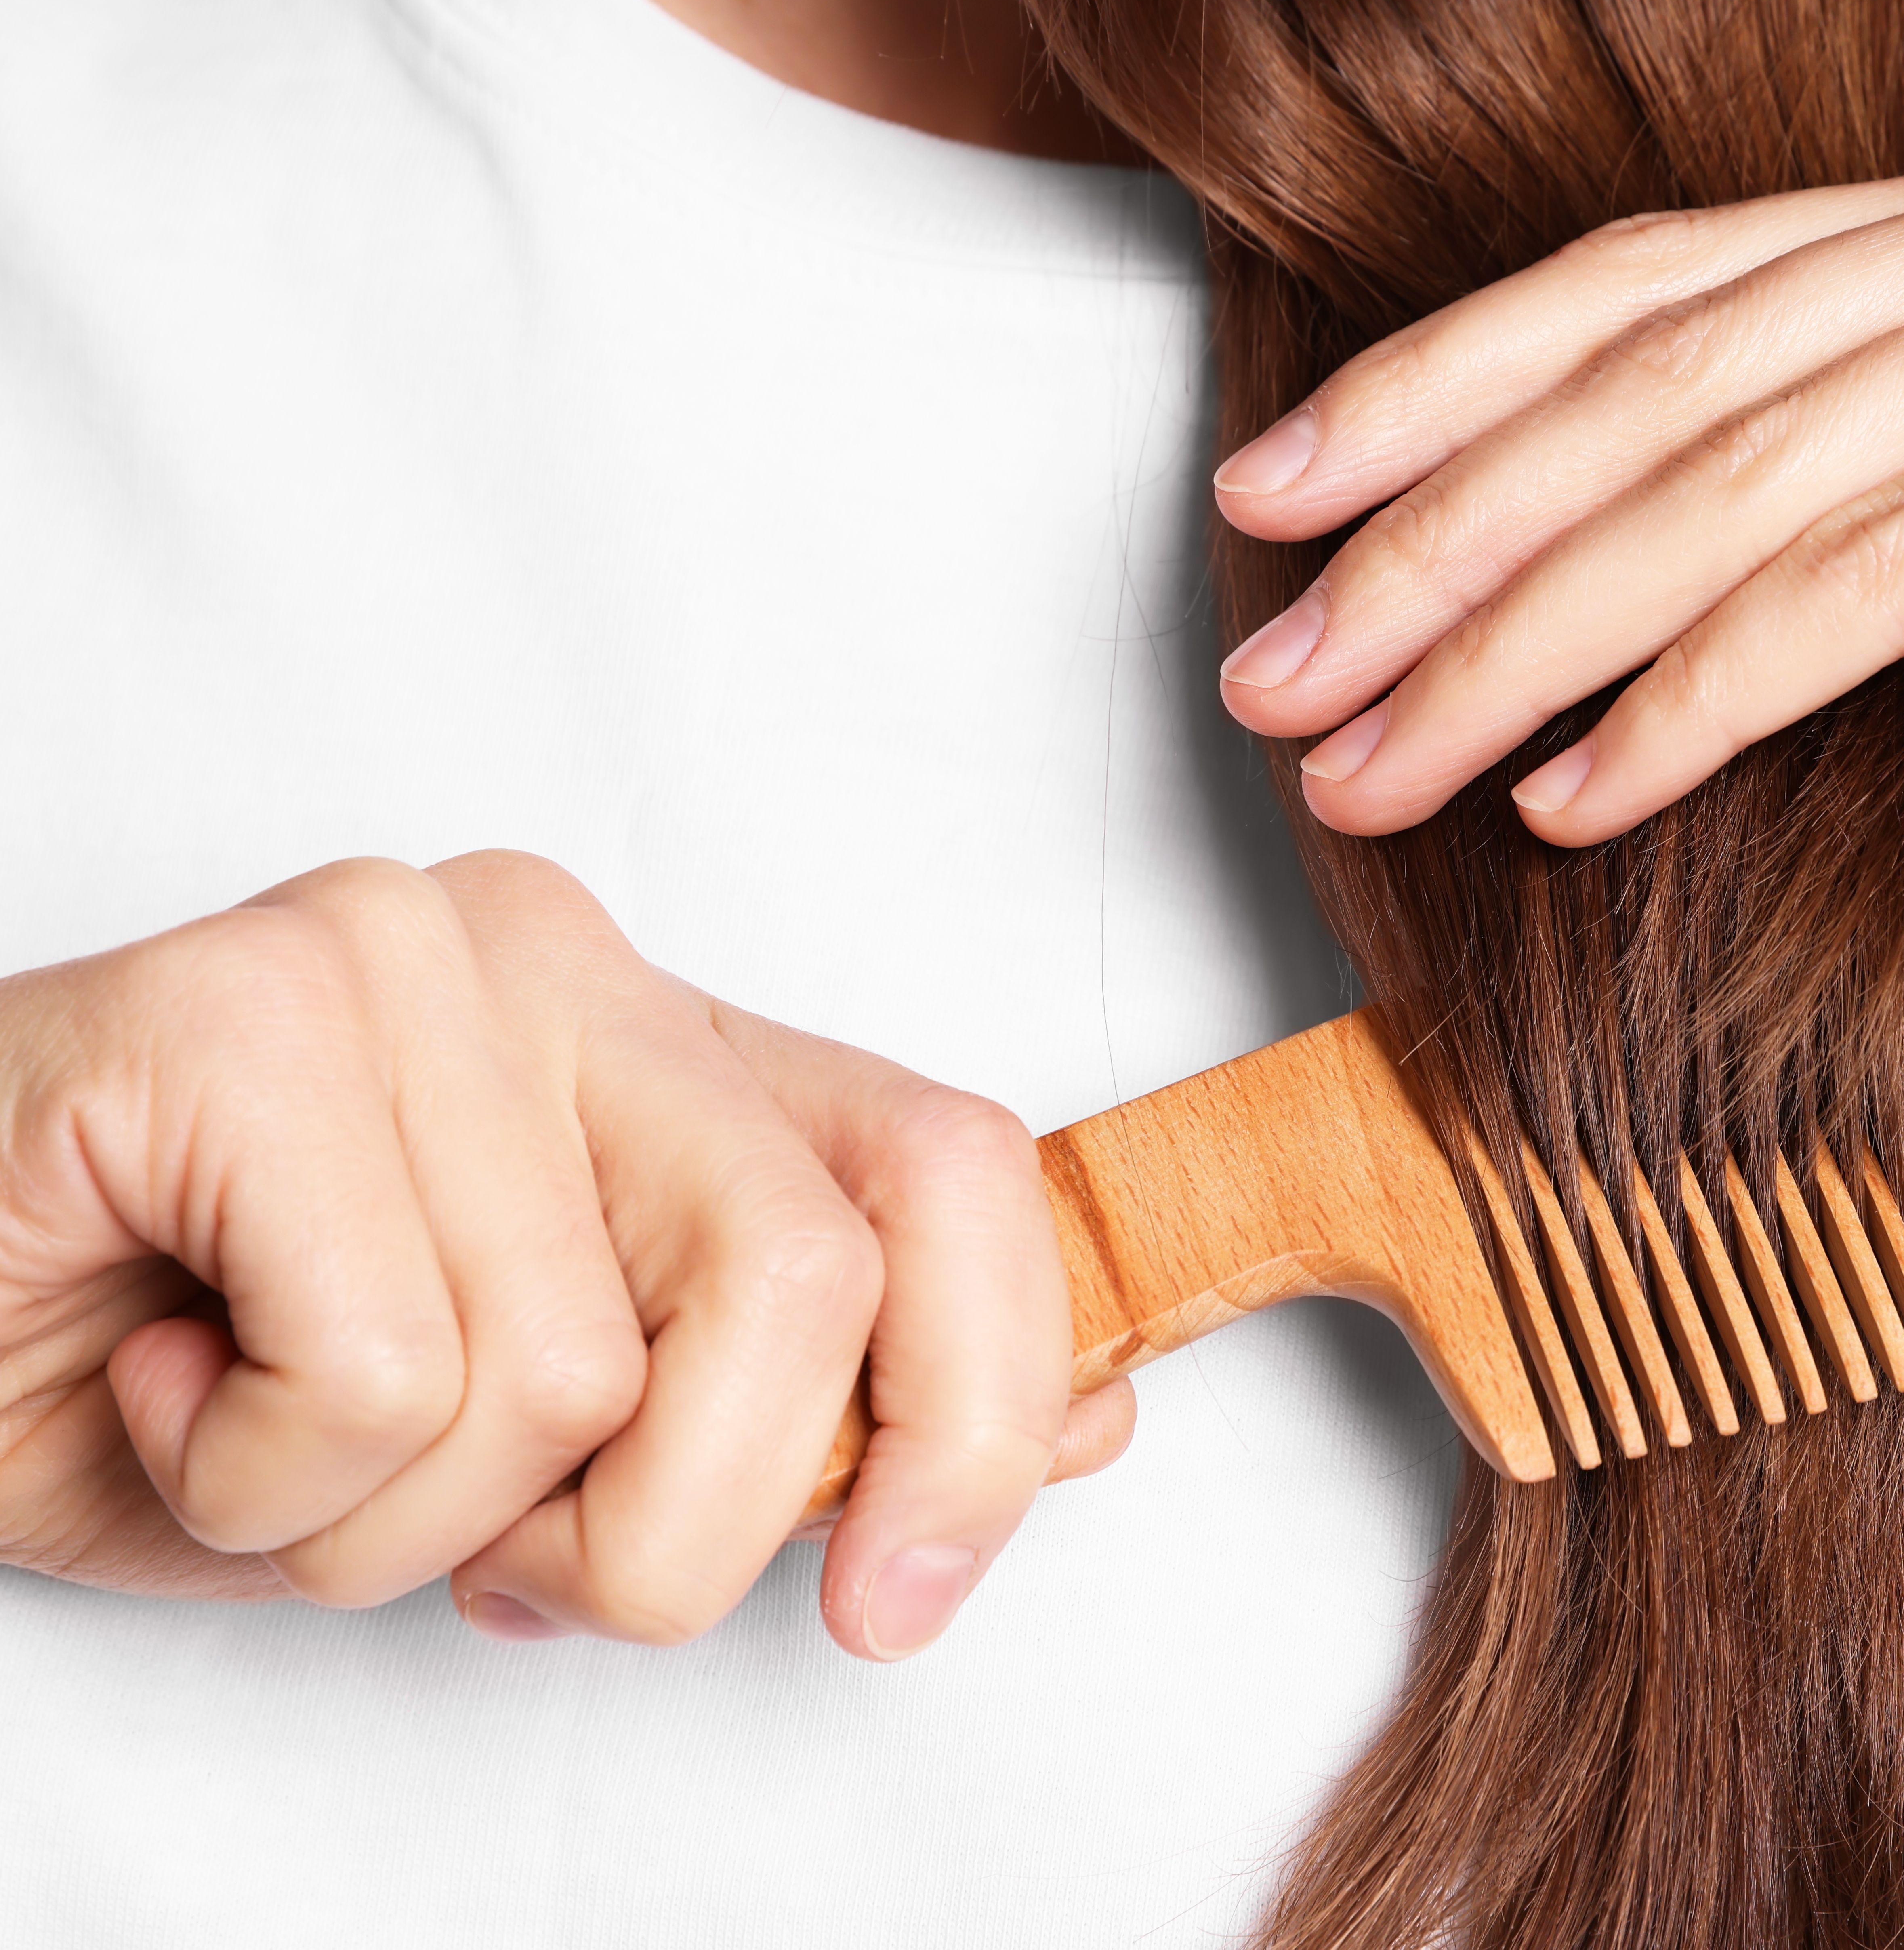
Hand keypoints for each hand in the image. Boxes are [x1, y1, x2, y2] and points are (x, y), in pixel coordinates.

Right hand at [0, 852, 1131, 1657]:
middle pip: (805, 1278)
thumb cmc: (213, 1367)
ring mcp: (413, 959)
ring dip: (405, 1525)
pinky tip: (167, 1377)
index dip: (982, 1399)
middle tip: (490, 1557)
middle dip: (671, 1523)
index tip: (898, 1596)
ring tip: (266, 1435)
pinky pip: (383, 1375)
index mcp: (677, 1041)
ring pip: (571, 1372)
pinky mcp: (243, 1008)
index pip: (956, 1170)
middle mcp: (573, 959)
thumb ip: (807, 1407)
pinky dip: (259, 1479)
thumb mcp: (555, 1433)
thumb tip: (1084, 1419)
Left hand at [1211, 93, 1903, 1034]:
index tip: (1275, 518)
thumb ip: (1809, 588)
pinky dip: (1709, 693)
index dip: (1450, 399)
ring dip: (1528, 635)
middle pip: (1684, 372)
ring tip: (1372, 760)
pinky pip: (1887, 570)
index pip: (1681, 286)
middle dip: (1445, 540)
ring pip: (1755, 473)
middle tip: (1278, 678)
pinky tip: (1575, 795)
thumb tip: (1534, 632)